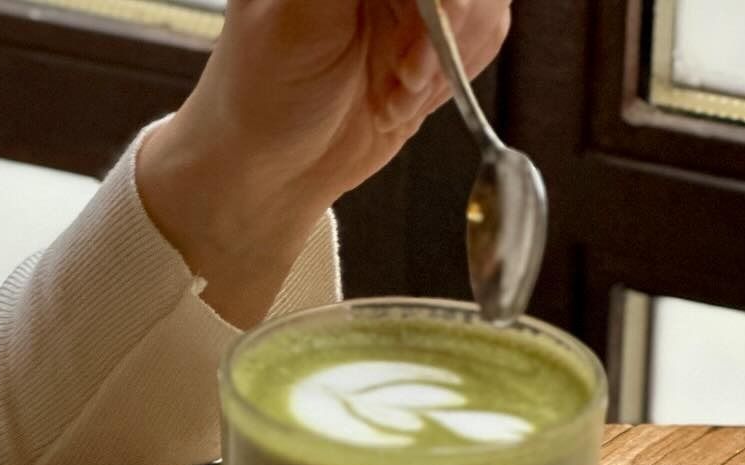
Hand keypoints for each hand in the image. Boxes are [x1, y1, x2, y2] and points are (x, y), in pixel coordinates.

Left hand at [137, 0, 510, 326]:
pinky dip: (449, 79)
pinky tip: (400, 98)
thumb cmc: (262, 90)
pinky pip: (481, 39)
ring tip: (392, 91)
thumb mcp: (301, 14)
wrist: (273, 168)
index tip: (439, 11)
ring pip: (482, 5)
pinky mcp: (436, 38)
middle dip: (443, 24)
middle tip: (406, 70)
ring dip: (444, 61)